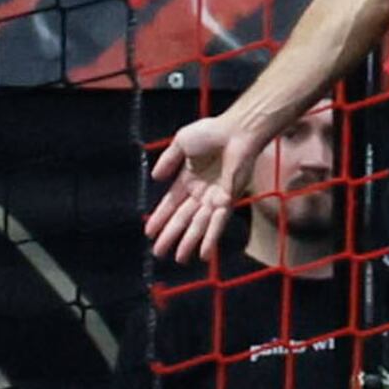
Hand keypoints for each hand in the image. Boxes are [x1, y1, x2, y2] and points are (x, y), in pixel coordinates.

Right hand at [148, 114, 267, 263]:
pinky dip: (210, 238)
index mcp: (188, 179)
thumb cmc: (212, 132)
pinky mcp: (229, 199)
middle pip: (183, 219)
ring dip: (189, 242)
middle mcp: (201, 191)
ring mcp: (215, 197)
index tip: (149, 233)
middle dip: (171, 236)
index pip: (171, 204)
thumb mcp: (181, 143)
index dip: (160, 218)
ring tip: (179, 259)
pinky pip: (218, 222)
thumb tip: (155, 178)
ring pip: (199, 225)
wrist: (238, 130)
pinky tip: (202, 253)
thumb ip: (168, 161)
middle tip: (159, 253)